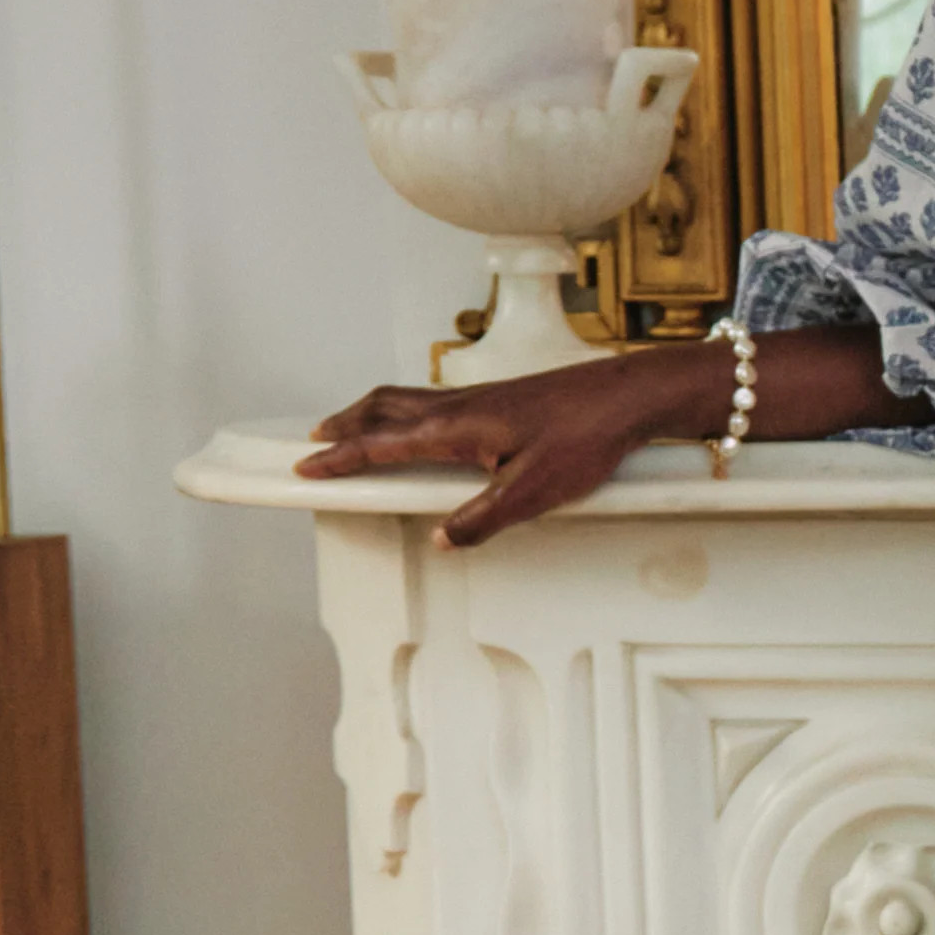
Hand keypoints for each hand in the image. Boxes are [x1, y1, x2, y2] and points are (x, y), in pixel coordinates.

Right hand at [299, 345, 715, 548]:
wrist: (629, 396)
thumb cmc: (588, 435)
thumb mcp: (534, 491)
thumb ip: (483, 518)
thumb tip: (442, 537)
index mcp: (457, 427)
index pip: (382, 444)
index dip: (340, 458)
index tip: (305, 467)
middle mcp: (461, 405)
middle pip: (383, 409)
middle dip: (344, 426)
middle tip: (314, 442)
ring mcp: (480, 398)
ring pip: (407, 399)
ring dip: (371, 414)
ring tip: (353, 429)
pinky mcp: (499, 398)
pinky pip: (433, 400)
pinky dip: (405, 411)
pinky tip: (418, 427)